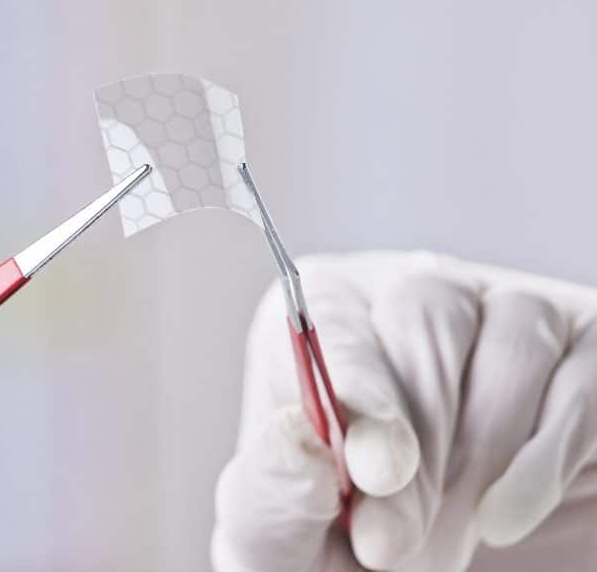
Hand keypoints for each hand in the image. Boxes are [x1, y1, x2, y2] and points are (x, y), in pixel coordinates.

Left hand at [211, 251, 596, 571]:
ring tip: (435, 547)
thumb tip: (297, 438)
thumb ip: (275, 490)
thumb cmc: (339, 547)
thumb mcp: (286, 537)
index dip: (354, 382)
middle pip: (425, 311)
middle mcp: (410, 296)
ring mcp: (506, 314)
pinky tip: (502, 519)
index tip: (373, 470)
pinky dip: (544, 459)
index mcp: (322, 320)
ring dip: (477, 454)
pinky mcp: (585, 357)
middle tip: (392, 544)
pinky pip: (583, 381)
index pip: (329, 307)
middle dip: (417, 434)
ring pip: (512, 337)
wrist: (419, 570)